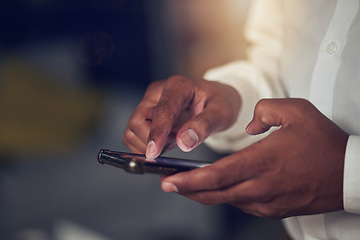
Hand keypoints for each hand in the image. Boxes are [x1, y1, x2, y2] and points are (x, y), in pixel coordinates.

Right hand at [123, 75, 240, 157]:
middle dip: (152, 140)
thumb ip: (204, 126)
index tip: (154, 153)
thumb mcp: (222, 113)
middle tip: (177, 142)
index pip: (162, 110)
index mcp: (178, 86)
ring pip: (132, 130)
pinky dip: (146, 145)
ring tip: (174, 140)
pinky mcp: (145, 114)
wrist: (215, 101)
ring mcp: (149, 103)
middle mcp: (158, 92)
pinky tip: (167, 141)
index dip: (157, 132)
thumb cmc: (219, 103)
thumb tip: (184, 142)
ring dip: (149, 143)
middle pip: (138, 120)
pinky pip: (134, 135)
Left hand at [160, 98, 348, 218]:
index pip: (216, 176)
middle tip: (168, 185)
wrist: (350, 173)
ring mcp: (268, 201)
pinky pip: (243, 204)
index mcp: (262, 162)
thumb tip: (248, 127)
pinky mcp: (275, 209)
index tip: (169, 180)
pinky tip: (219, 188)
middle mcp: (262, 187)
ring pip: (227, 201)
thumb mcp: (296, 111)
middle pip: (215, 194)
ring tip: (188, 185)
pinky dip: (226, 196)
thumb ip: (264, 111)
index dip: (189, 180)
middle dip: (187, 190)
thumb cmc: (324, 143)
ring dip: (204, 194)